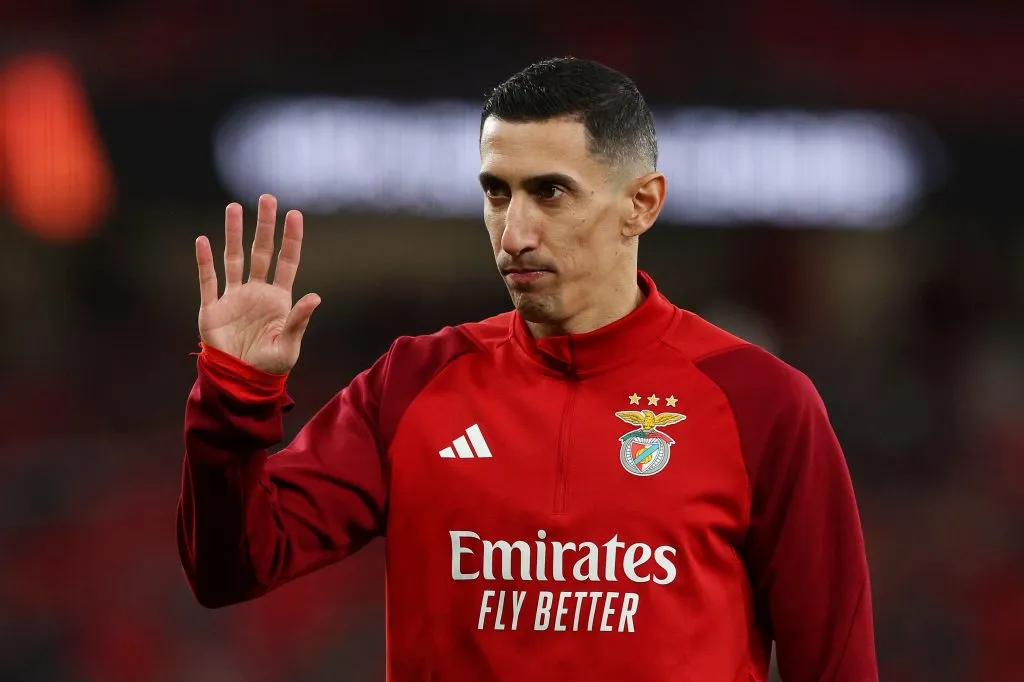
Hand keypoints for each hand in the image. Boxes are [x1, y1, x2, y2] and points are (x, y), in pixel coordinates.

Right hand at [195, 194, 319, 373]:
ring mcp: (234, 298)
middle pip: (261, 252)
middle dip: (264, 226)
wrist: (240, 382)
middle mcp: (257, 292)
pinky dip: (204, 262)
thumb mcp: (288, 345)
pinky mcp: (212, 308)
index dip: (291, 238)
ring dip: (233, 234)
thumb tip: (316, 297)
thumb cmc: (270, 366)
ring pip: (233, 258)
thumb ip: (298, 320)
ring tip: (234, 207)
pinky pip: (207, 281)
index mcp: (279, 299)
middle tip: (267, 198)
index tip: (295, 214)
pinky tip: (203, 240)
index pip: (287, 262)